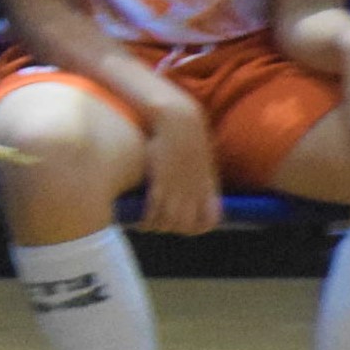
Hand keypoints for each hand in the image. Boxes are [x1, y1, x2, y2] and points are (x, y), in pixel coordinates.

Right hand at [135, 94, 224, 237]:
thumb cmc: (186, 135)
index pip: (209, 222)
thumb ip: (199, 177)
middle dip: (171, 228)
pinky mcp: (161, 184)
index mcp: (207, 187)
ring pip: (168, 224)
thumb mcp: (201, 159)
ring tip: (144, 223)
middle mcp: (194, 193)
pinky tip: (139, 218)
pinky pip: (153, 213)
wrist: (179, 120)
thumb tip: (193, 188)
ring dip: (155, 226)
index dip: (197, 229)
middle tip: (157, 223)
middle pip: (184, 227)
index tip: (184, 225)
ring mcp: (178, 190)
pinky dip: (145, 219)